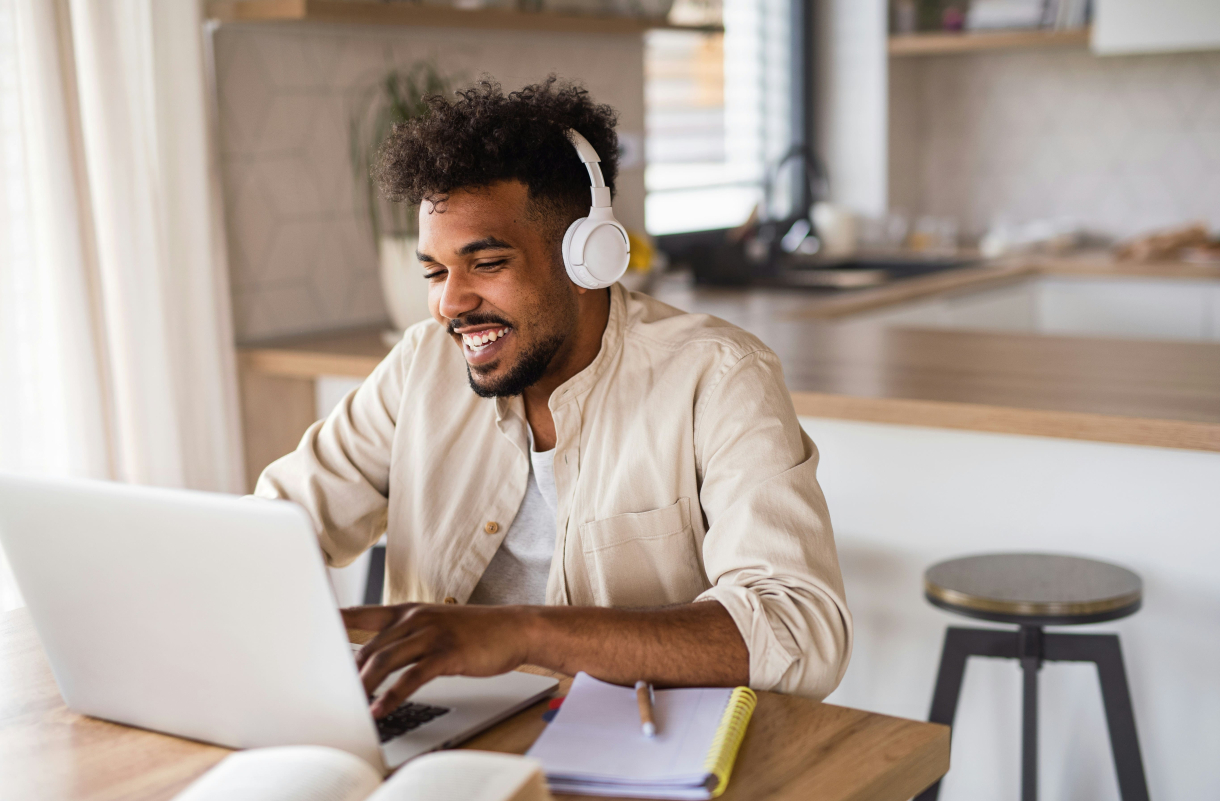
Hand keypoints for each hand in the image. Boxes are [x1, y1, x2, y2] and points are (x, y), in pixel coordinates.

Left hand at [342, 603, 533, 717]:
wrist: (513, 629)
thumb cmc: (473, 631)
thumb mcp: (435, 625)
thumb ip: (404, 637)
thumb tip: (374, 659)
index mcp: (408, 611)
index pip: (362, 613)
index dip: (335, 622)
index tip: (310, 630)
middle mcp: (415, 619)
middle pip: (370, 646)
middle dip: (347, 672)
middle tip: (330, 692)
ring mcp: (432, 634)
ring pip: (386, 660)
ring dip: (365, 685)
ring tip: (350, 705)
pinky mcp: (447, 653)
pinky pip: (413, 677)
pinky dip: (393, 695)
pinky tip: (382, 709)